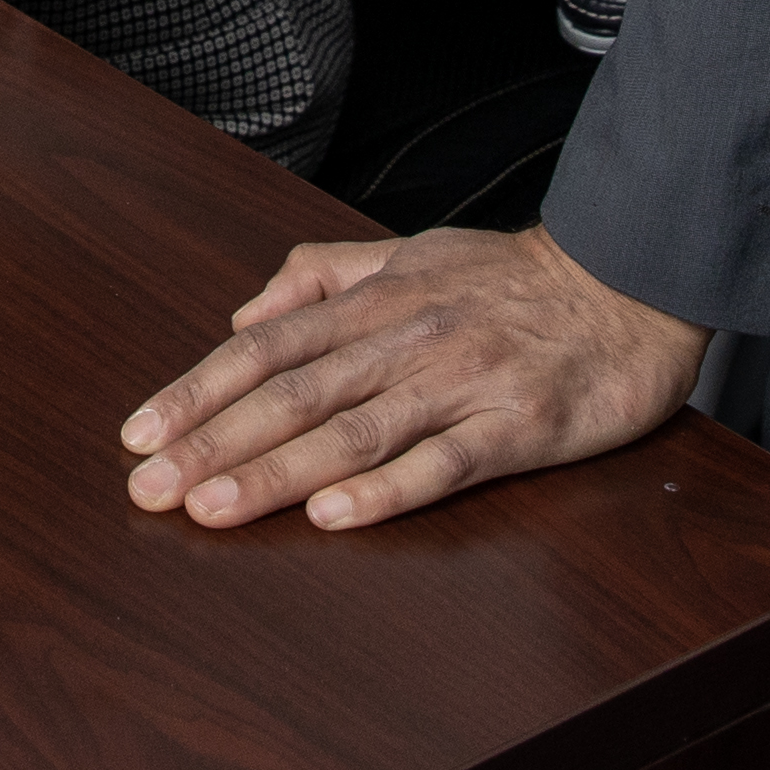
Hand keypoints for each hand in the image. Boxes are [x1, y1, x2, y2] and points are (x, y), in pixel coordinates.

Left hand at [118, 223, 705, 531]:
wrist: (630, 284)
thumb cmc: (513, 278)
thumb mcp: (410, 254)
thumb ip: (324, 275)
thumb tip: (245, 312)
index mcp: (376, 301)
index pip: (266, 348)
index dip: (198, 390)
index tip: (140, 433)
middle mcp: (407, 339)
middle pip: (294, 394)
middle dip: (214, 443)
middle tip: (149, 488)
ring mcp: (461, 384)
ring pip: (353, 432)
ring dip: (275, 472)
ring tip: (212, 508)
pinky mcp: (516, 429)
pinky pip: (441, 464)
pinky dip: (384, 490)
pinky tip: (333, 516)